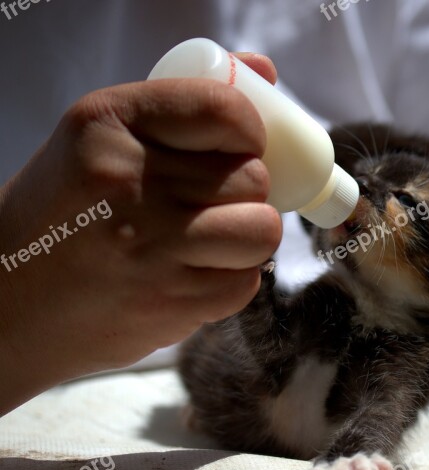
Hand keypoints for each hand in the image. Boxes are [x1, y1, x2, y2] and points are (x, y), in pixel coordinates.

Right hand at [0, 54, 280, 414]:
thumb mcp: (103, 139)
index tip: (241, 146)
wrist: (10, 299)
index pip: (225, 110)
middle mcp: (128, 181)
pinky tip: (192, 274)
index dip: (250, 131)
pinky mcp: (168, 302)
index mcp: (108, 123)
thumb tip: (265, 70)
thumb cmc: (68, 212)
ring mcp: (150, 246)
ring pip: (262, 230)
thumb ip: (185, 102)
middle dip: (245, 191)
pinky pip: (247, 283)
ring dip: (247, 237)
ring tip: (210, 239)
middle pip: (253, 177)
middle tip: (211, 202)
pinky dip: (231, 280)